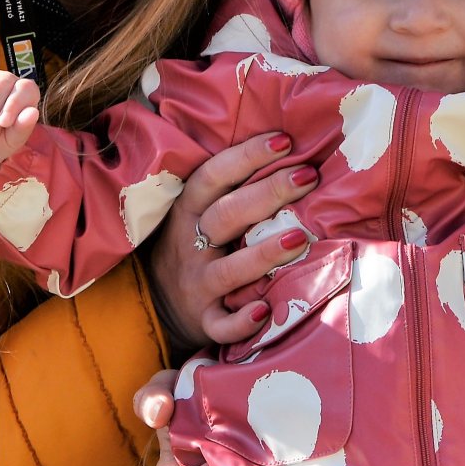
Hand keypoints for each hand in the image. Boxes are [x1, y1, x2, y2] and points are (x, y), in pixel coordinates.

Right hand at [147, 133, 318, 354]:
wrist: (156, 302)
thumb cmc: (194, 244)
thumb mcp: (198, 212)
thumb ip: (232, 190)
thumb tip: (291, 154)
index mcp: (188, 211)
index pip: (214, 176)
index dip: (247, 156)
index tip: (285, 141)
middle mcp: (190, 245)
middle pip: (226, 215)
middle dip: (268, 193)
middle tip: (307, 176)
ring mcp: (197, 284)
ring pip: (229, 271)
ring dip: (263, 255)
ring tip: (299, 238)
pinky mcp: (204, 320)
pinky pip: (221, 324)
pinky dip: (242, 322)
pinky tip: (266, 311)